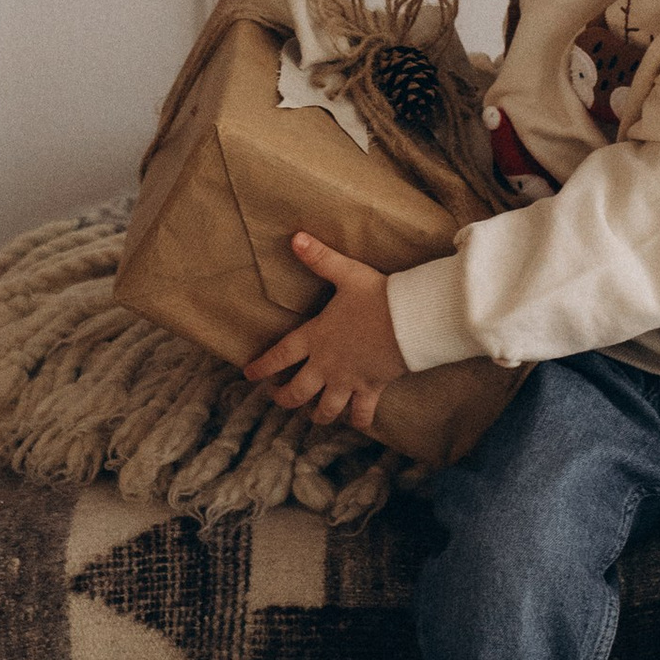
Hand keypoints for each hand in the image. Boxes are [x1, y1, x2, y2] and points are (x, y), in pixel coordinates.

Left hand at [247, 233, 406, 428]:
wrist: (411, 320)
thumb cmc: (378, 296)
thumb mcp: (347, 273)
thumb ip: (319, 258)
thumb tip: (295, 237)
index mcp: (316, 338)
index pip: (279, 356)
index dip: (261, 367)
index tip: (248, 375)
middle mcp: (327, 365)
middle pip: (297, 392)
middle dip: (284, 399)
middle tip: (278, 398)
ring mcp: (348, 380)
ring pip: (325, 409)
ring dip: (318, 415)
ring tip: (315, 414)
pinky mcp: (371, 389)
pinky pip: (362, 414)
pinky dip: (358, 421)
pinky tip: (355, 422)